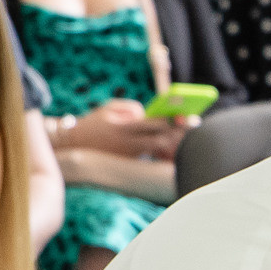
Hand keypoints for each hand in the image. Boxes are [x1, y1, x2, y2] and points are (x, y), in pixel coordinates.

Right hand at [59, 97, 184, 160]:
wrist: (73, 145)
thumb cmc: (94, 123)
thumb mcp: (109, 108)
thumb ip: (130, 107)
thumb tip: (149, 112)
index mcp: (124, 127)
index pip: (155, 123)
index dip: (174, 120)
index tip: (189, 117)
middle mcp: (129, 143)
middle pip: (162, 138)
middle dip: (180, 132)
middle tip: (197, 125)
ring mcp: (130, 154)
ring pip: (159, 149)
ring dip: (175, 143)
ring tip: (190, 137)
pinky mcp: (130, 161)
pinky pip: (151, 156)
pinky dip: (164, 152)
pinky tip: (175, 149)